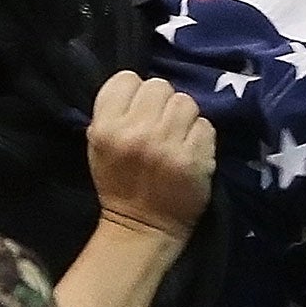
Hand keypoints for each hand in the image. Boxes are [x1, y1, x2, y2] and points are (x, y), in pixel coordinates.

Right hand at [87, 72, 215, 243]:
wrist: (142, 227)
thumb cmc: (120, 182)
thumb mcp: (100, 144)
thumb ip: (116, 111)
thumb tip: (141, 85)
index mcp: (106, 127)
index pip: (127, 78)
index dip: (136, 93)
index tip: (139, 111)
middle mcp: (135, 132)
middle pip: (160, 86)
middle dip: (162, 104)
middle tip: (161, 126)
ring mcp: (167, 145)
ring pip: (186, 102)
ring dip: (184, 118)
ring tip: (177, 138)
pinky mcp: (194, 158)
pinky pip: (206, 126)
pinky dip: (201, 137)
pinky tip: (190, 152)